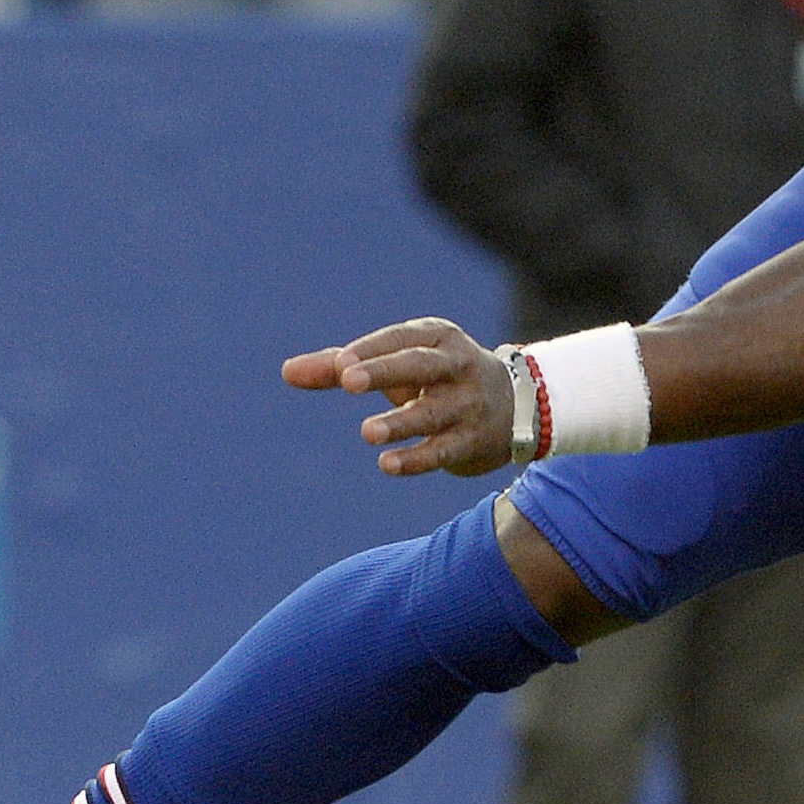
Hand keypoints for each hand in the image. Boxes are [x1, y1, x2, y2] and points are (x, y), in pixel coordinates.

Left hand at [282, 318, 512, 476]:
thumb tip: (287, 372)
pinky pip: (444, 450)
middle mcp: (458, 366)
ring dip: (401, 422)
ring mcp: (469, 404)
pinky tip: (387, 464)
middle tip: (347, 379)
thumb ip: (340, 367)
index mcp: (438, 338)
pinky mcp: (474, 440)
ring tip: (367, 432)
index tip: (339, 365)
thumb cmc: (437, 378)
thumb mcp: (395, 366)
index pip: (403, 339)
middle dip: (385, 370)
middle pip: (421, 365)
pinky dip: (417, 458)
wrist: (517, 406)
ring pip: (434, 412)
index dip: (372, 350)